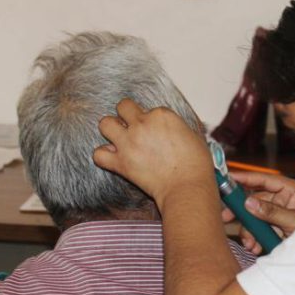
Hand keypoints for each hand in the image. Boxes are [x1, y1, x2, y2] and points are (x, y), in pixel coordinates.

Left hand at [94, 99, 213, 208]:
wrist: (188, 187)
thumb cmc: (196, 164)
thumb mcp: (192, 135)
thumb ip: (176, 126)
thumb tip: (171, 129)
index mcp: (161, 114)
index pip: (146, 109)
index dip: (149, 121)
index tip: (155, 134)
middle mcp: (142, 124)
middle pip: (122, 107)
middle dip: (125, 117)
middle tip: (132, 130)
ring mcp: (129, 142)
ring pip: (105, 124)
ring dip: (110, 130)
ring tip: (118, 141)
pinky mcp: (121, 163)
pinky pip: (98, 154)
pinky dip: (102, 157)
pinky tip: (111, 160)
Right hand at [221, 171, 294, 253]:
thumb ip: (272, 212)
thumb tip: (249, 203)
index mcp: (290, 189)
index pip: (264, 179)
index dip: (245, 178)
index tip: (228, 178)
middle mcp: (283, 198)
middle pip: (254, 199)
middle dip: (242, 211)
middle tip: (226, 217)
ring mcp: (278, 212)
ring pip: (254, 216)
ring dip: (249, 230)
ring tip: (250, 243)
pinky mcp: (276, 226)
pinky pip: (259, 228)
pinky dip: (254, 238)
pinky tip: (255, 247)